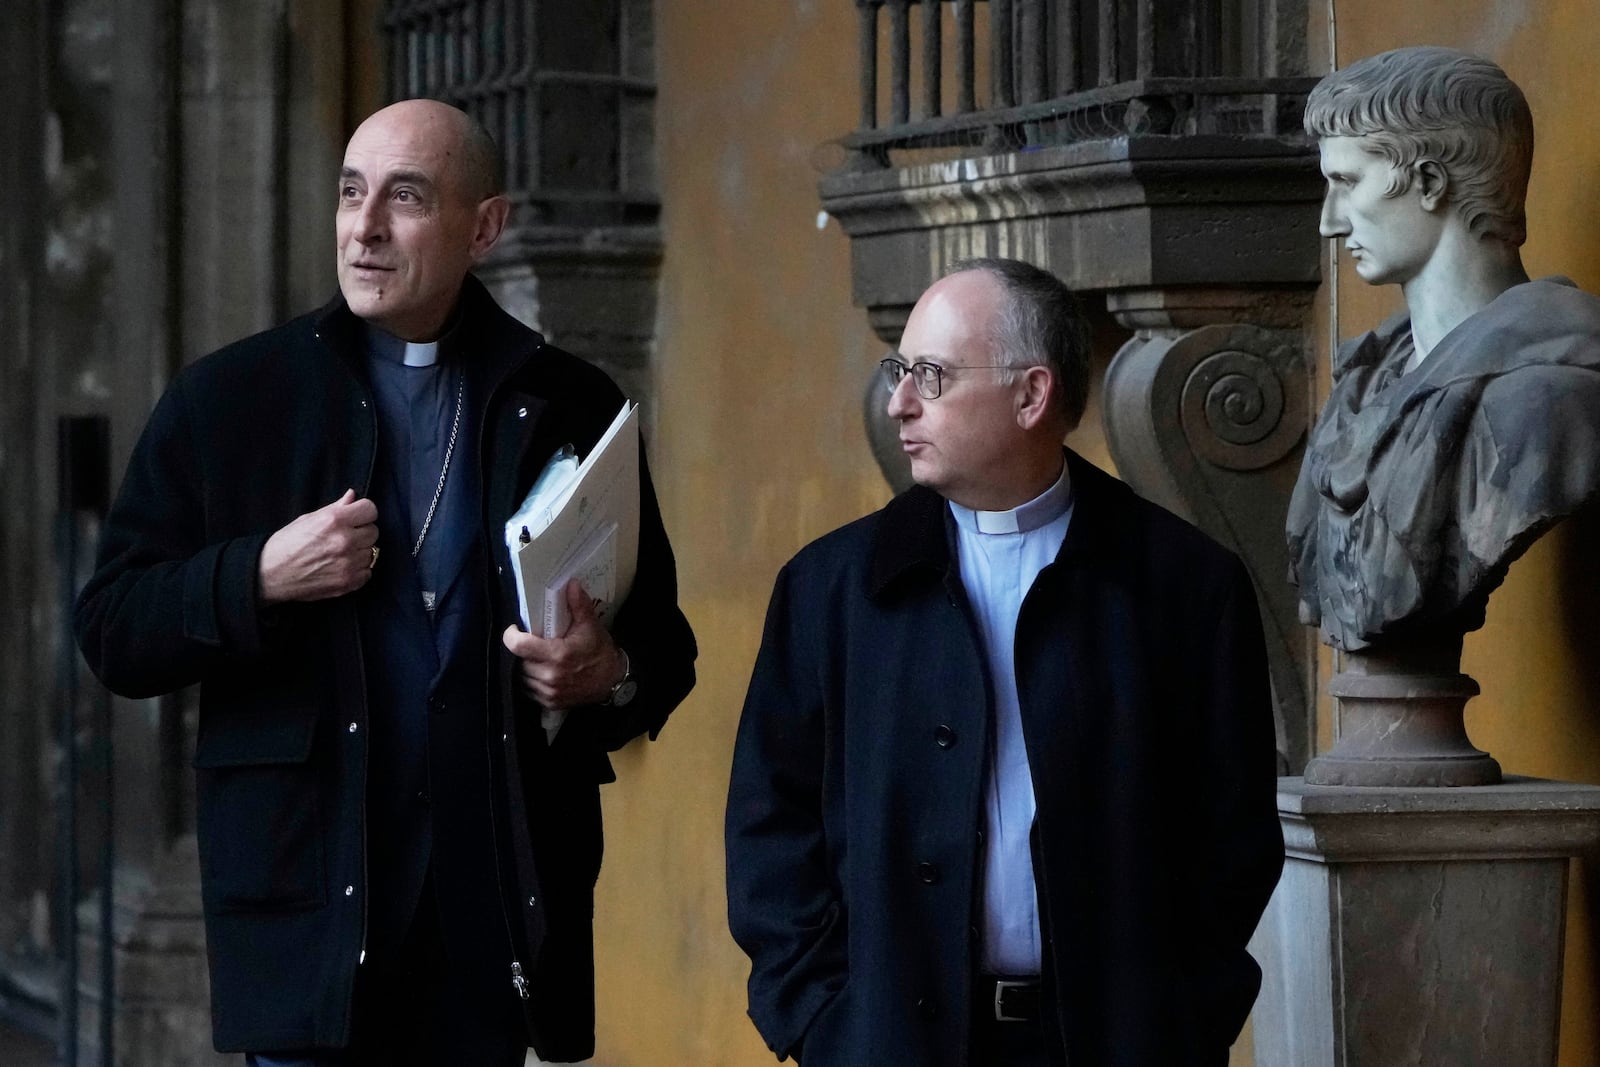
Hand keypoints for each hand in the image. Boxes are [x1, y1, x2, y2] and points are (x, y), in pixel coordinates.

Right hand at [258, 489, 379, 603]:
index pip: (371, 510)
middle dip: (361, 532)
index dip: (363, 513)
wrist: (270, 574)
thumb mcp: (308, 519)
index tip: (356, 517)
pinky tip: (341, 567)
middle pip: (374, 531)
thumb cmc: (286, 544)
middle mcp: (344, 541)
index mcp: (334, 520)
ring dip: (360, 552)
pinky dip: (358, 570)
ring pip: (371, 552)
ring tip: (339, 553)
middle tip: (344, 537)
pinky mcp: (349, 582)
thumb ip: (335, 507)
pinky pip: (368, 572)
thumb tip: (353, 496)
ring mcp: (348, 563)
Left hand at [501, 579, 625, 709]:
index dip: (511, 635)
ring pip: (521, 676)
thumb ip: (578, 605)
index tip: (515, 628)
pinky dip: (531, 680)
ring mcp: (548, 692)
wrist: (613, 681)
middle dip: (522, 649)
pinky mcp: (549, 703)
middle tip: (532, 642)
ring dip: (525, 665)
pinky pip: (528, 690)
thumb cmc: (600, 652)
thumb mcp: (590, 626)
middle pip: (518, 660)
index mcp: (557, 655)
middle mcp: (549, 676)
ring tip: (536, 656)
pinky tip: (542, 671)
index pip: (519, 646)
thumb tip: (571, 584)